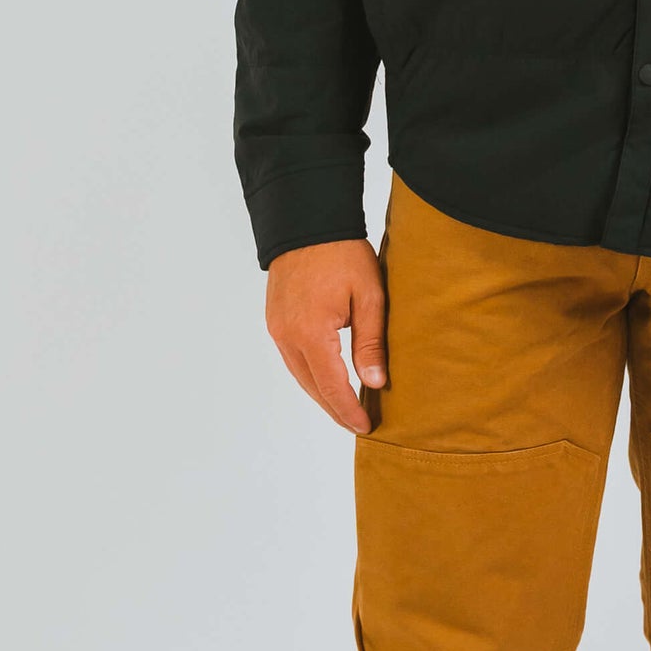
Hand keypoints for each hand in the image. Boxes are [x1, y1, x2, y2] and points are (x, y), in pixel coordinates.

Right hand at [265, 238, 388, 432]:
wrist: (308, 223)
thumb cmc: (343, 254)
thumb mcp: (370, 296)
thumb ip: (370, 343)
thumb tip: (374, 384)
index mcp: (312, 332)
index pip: (331, 386)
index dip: (348, 410)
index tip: (365, 427)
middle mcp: (287, 335)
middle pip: (312, 386)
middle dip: (335, 409)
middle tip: (358, 425)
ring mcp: (277, 328)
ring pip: (300, 375)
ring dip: (322, 394)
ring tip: (345, 409)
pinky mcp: (275, 321)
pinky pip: (292, 358)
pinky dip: (310, 374)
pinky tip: (327, 380)